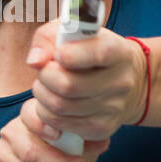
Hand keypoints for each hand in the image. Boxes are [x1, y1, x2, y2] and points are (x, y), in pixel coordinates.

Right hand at [0, 98, 110, 161]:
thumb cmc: (61, 151)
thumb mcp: (75, 141)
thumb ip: (88, 138)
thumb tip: (103, 142)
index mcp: (29, 116)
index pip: (29, 115)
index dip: (42, 125)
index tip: (59, 135)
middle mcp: (10, 133)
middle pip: (32, 155)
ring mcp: (2, 157)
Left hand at [24, 19, 148, 143]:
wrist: (125, 79)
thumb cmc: (89, 50)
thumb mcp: (72, 32)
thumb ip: (48, 38)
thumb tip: (35, 62)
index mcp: (117, 51)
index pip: (98, 53)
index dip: (72, 55)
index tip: (58, 54)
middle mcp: (120, 82)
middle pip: (68, 85)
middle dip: (45, 77)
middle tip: (44, 71)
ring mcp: (113, 108)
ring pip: (60, 107)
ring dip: (42, 96)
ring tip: (46, 86)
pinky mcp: (102, 129)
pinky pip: (60, 124)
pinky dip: (46, 113)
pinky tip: (51, 102)